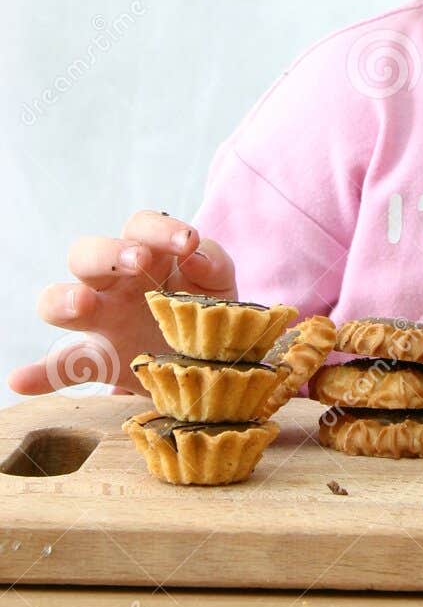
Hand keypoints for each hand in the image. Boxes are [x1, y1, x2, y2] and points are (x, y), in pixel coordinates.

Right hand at [7, 210, 238, 396]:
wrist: (214, 360)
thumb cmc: (210, 308)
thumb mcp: (220, 284)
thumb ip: (213, 264)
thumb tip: (195, 255)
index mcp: (146, 255)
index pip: (139, 226)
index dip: (160, 229)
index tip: (188, 243)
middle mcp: (114, 283)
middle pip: (88, 254)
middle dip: (109, 254)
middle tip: (139, 262)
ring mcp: (99, 322)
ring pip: (58, 299)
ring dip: (64, 298)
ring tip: (83, 304)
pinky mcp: (97, 360)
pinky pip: (60, 367)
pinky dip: (39, 374)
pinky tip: (20, 380)